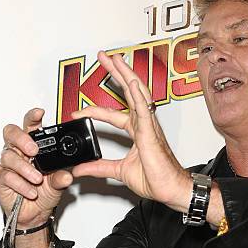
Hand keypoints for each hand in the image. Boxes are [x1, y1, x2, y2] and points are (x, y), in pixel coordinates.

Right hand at [0, 108, 73, 227]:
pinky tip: (31, 191)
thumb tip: (68, 174)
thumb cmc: (45, 193)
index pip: (30, 126)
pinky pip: (7, 176)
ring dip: (25, 168)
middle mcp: (18, 151)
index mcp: (32, 146)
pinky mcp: (1, 178)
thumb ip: (61, 177)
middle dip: (22, 139)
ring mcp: (8, 164)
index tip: (40, 113)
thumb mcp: (58, 183)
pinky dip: (21, 184)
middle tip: (33, 150)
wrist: (36, 214)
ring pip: (9, 156)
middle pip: (11, 133)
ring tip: (38, 179)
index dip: (32, 118)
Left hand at [71, 52, 191, 210]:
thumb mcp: (119, 172)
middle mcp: (143, 124)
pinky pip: (144, 110)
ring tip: (115, 60)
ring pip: (137, 93)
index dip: (94, 111)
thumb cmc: (156, 179)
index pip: (112, 114)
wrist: (169, 189)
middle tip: (105, 58)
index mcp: (137, 131)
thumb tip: (80, 169)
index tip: (78, 112)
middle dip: (117, 73)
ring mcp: (149, 126)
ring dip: (126, 75)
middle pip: (129, 92)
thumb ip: (99, 168)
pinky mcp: (152, 133)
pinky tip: (132, 83)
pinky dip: (138, 96)